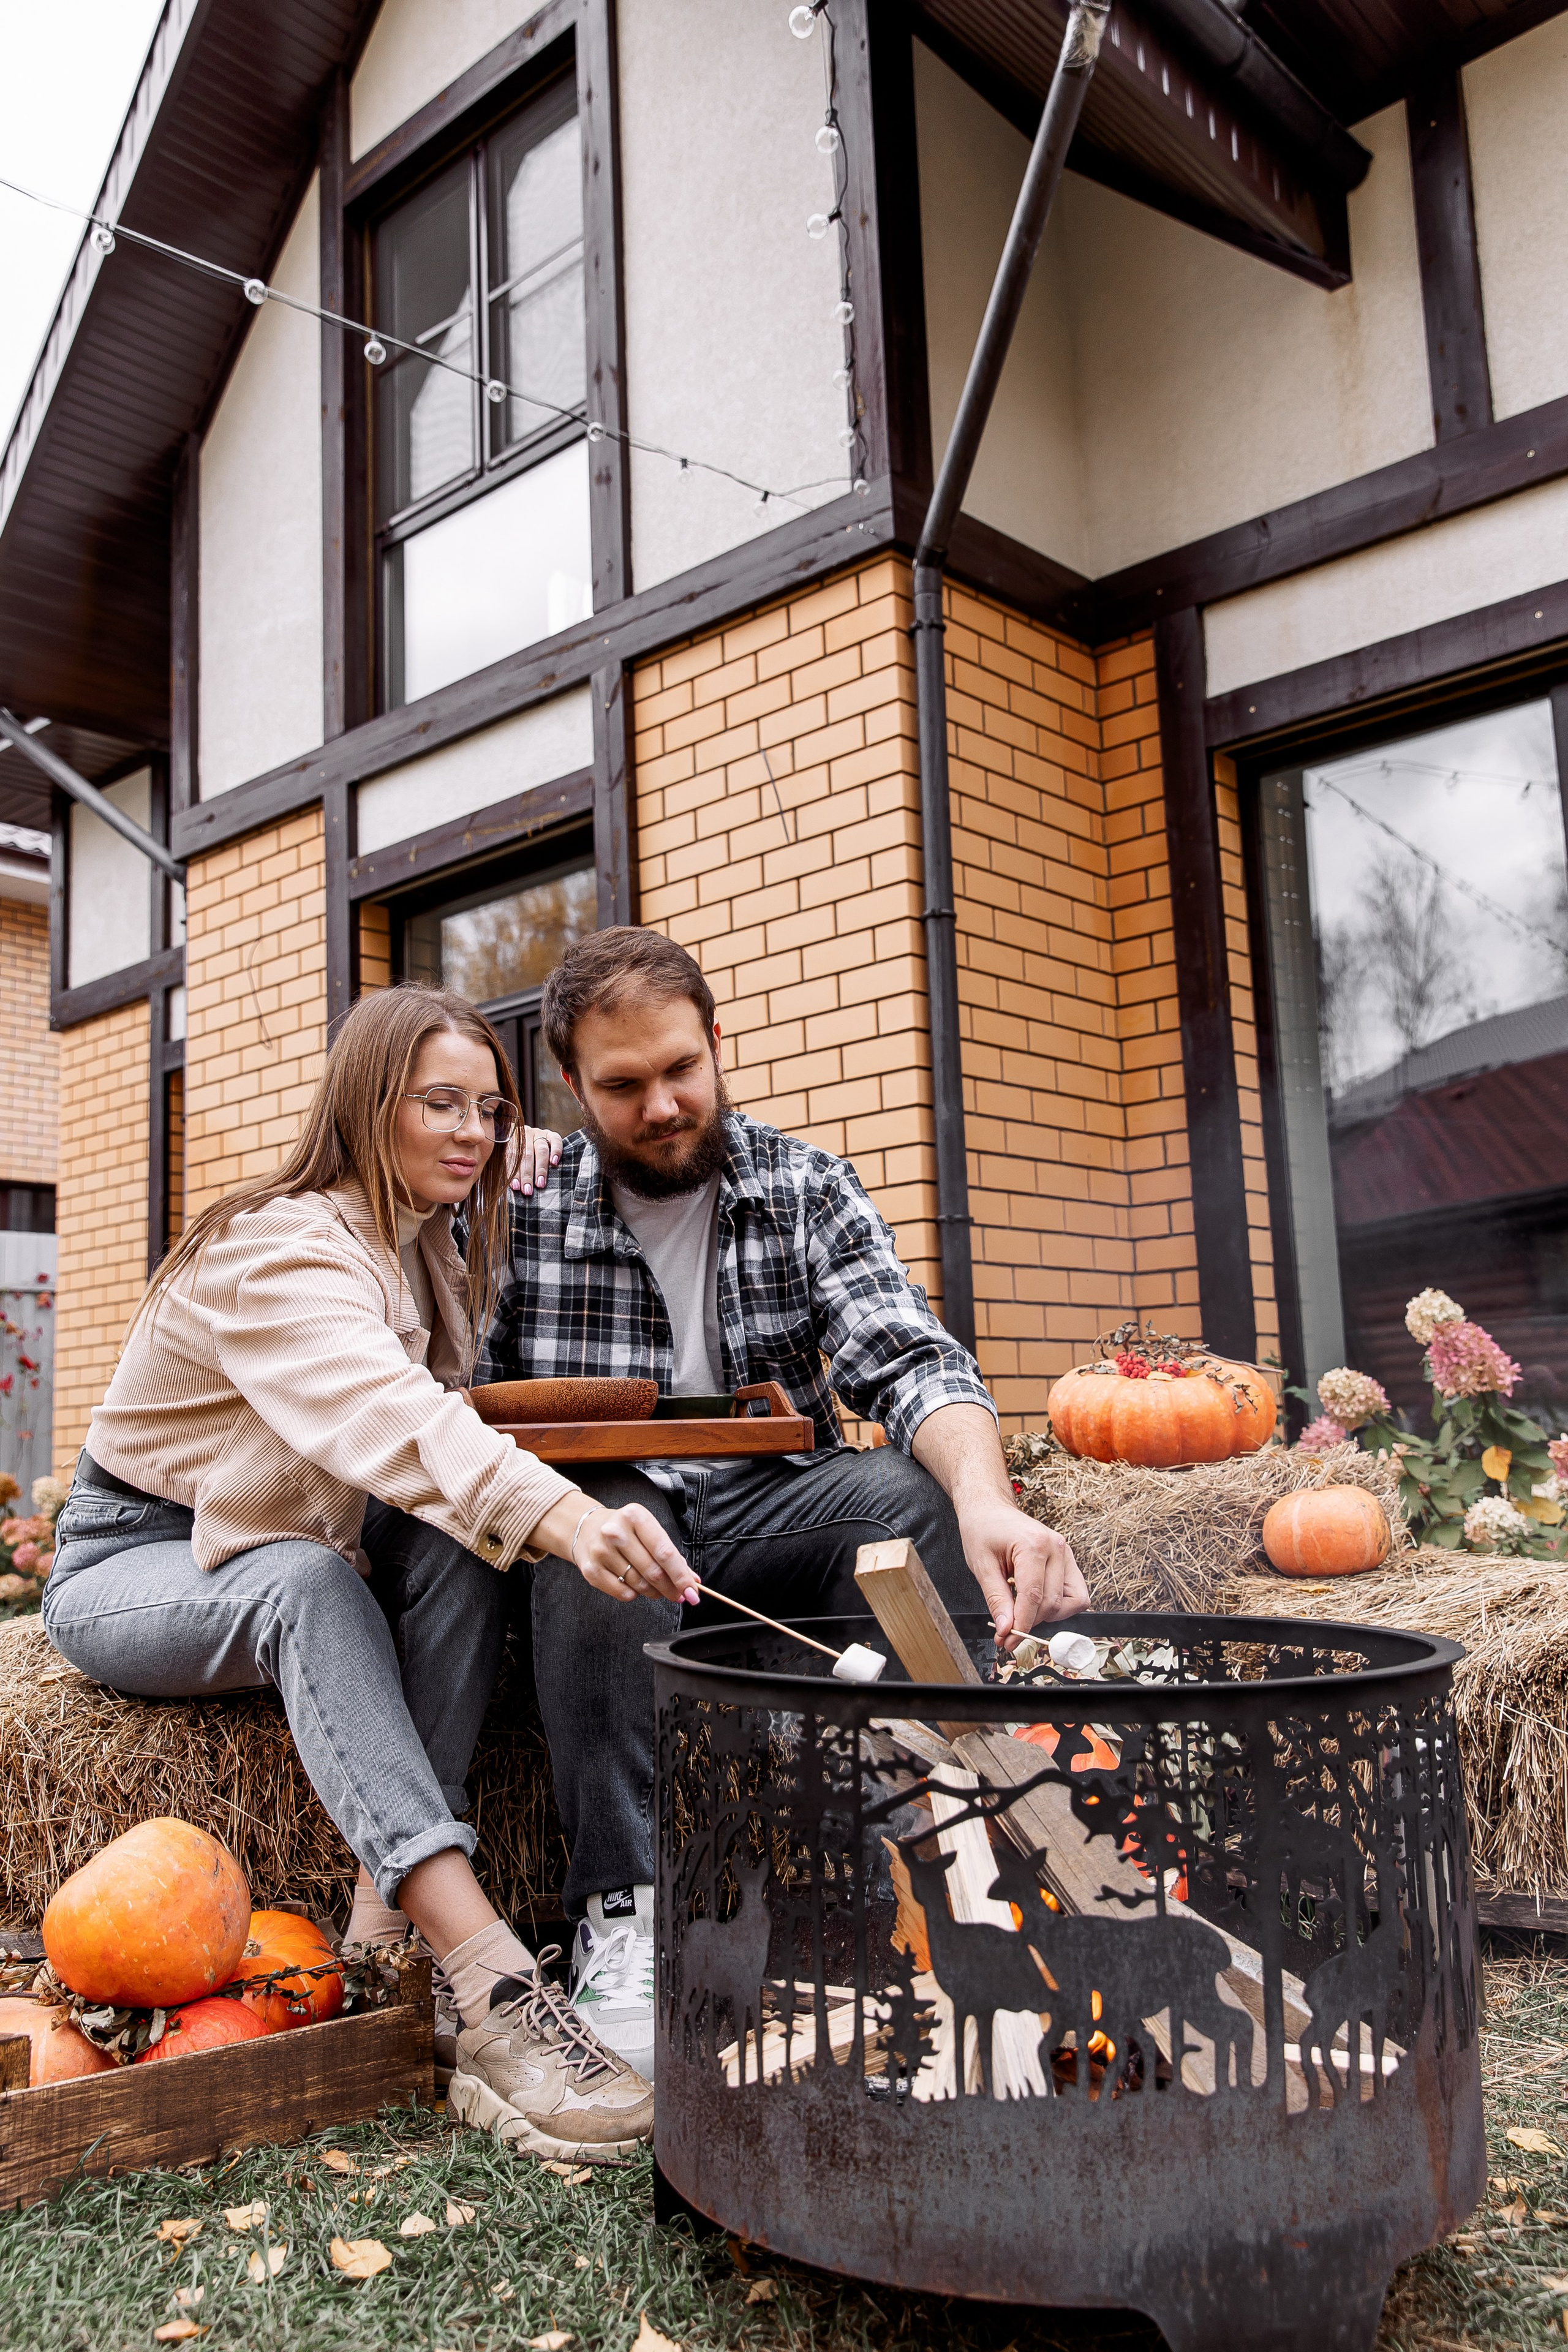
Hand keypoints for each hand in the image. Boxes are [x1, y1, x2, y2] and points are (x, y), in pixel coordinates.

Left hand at [507, 1125, 563, 1195]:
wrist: (529, 1141)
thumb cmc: (519, 1156)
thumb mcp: (511, 1160)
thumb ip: (511, 1168)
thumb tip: (513, 1187)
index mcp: (512, 1139)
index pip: (512, 1156)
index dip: (514, 1172)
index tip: (516, 1187)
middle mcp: (525, 1134)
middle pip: (527, 1154)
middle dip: (527, 1174)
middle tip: (528, 1190)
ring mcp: (539, 1133)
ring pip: (541, 1150)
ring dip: (541, 1169)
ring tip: (540, 1184)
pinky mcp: (551, 1134)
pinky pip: (556, 1140)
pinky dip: (556, 1152)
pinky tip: (554, 1163)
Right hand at [568, 1499, 697, 1606]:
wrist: (586, 1528)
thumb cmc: (625, 1530)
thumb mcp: (648, 1531)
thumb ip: (671, 1554)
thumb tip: (692, 1581)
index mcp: (635, 1516)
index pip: (664, 1552)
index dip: (681, 1575)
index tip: (693, 1591)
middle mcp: (616, 1532)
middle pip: (653, 1571)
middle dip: (671, 1588)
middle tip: (680, 1596)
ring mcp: (601, 1551)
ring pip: (639, 1584)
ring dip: (654, 1592)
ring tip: (658, 1590)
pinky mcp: (591, 1570)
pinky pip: (623, 1593)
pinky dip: (635, 1594)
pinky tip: (636, 1587)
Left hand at [957, 1499, 1086, 1650]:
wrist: (990, 1509)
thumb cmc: (983, 1531)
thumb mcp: (981, 1566)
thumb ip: (997, 1599)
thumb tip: (1007, 1629)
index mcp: (1033, 1544)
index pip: (1034, 1596)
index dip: (1021, 1624)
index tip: (1007, 1640)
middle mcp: (1056, 1547)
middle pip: (1053, 1603)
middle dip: (1030, 1623)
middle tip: (1007, 1633)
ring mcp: (1066, 1553)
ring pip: (1071, 1601)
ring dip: (1048, 1615)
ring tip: (1022, 1613)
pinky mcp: (1068, 1560)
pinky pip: (1075, 1593)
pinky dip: (1059, 1605)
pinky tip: (1036, 1603)